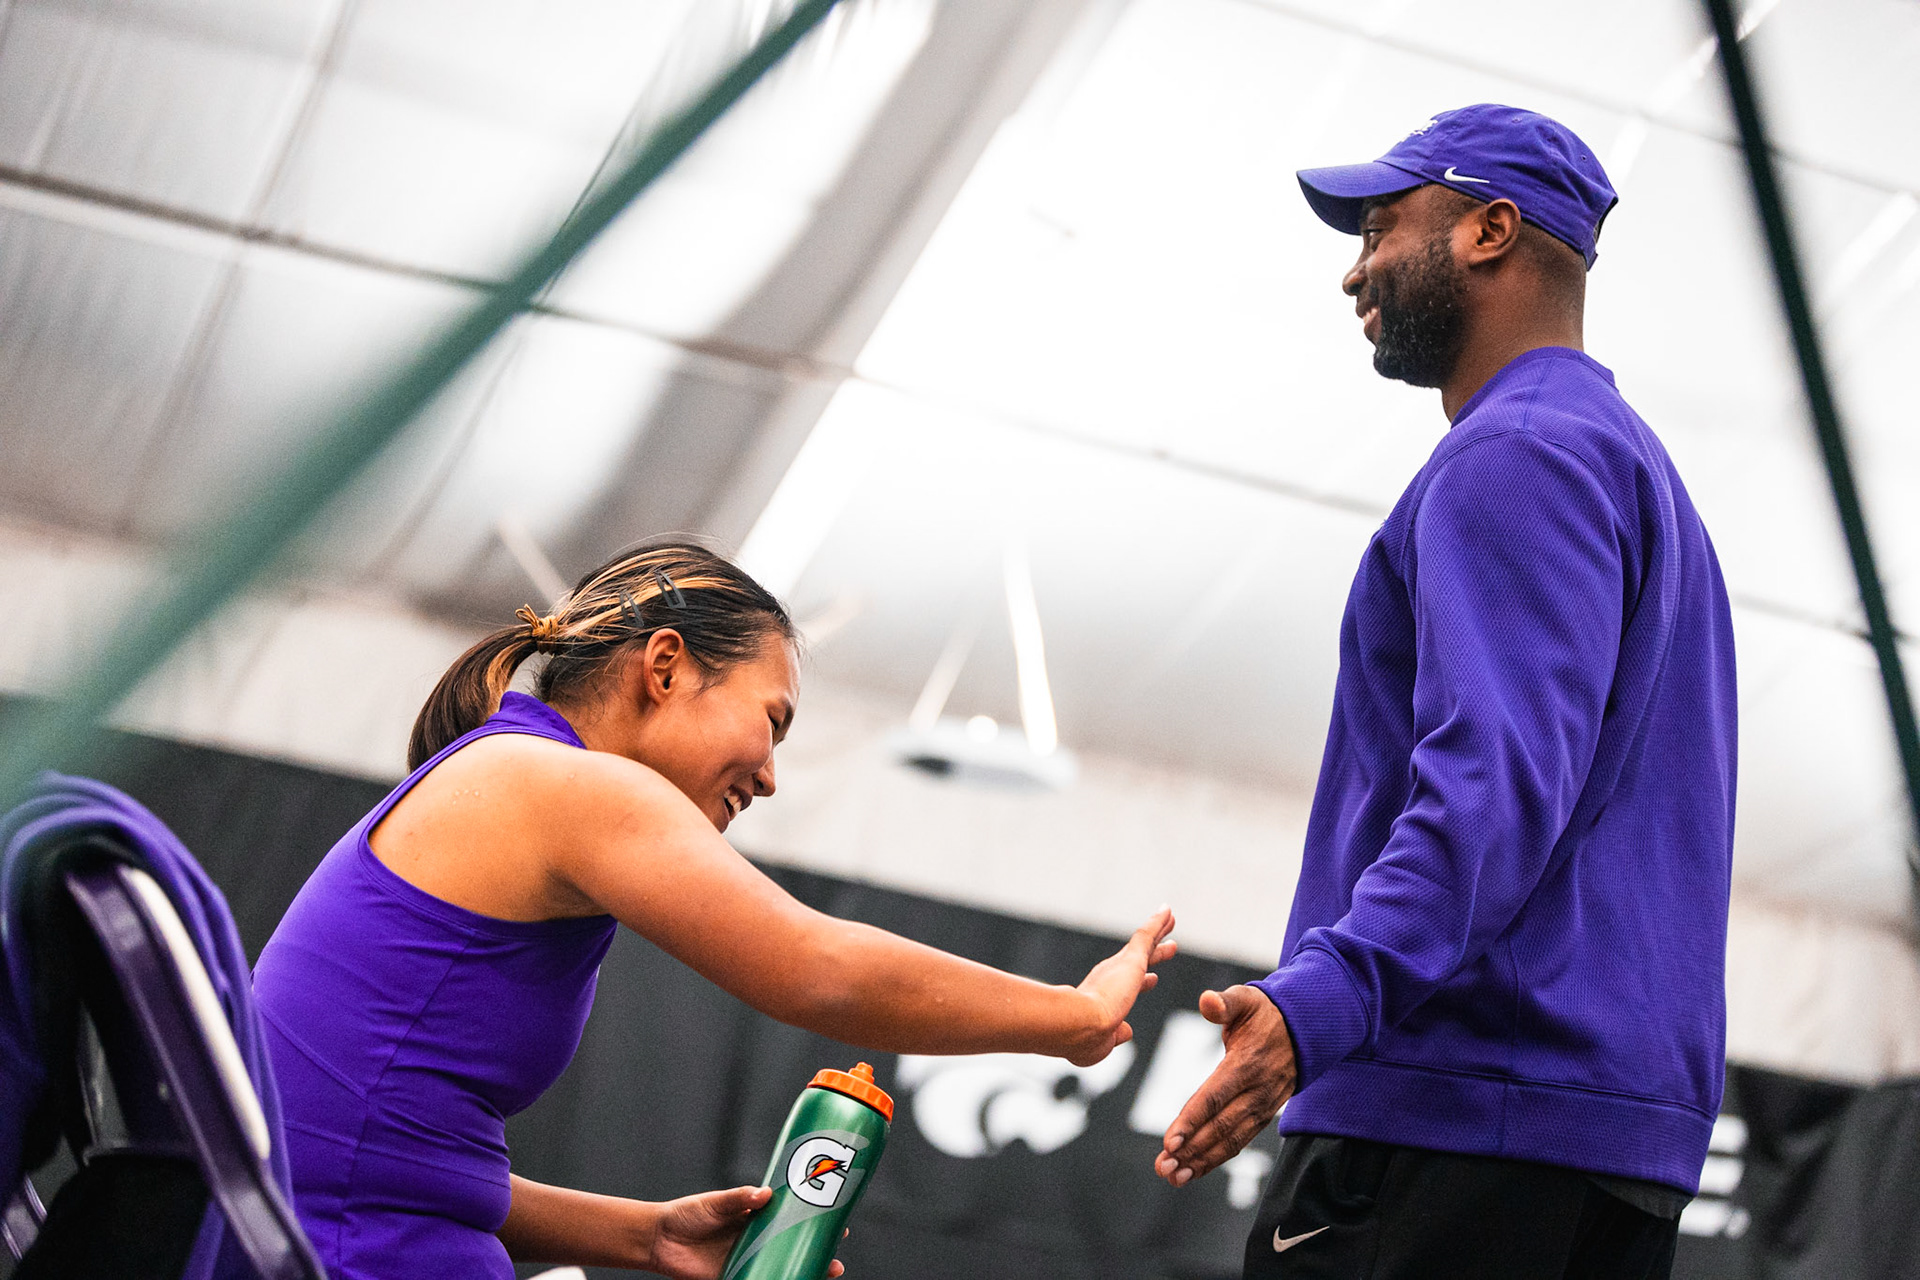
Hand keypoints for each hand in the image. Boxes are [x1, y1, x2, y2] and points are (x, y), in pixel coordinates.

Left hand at [646, 1186, 843, 1278]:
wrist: (659, 1240)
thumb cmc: (687, 1215)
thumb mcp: (714, 1202)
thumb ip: (738, 1198)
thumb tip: (765, 1194)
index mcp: (754, 1216)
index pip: (789, 1215)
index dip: (811, 1217)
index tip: (835, 1216)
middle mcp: (755, 1238)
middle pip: (792, 1244)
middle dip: (817, 1249)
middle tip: (837, 1253)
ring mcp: (747, 1259)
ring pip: (782, 1266)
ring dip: (804, 1269)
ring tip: (827, 1272)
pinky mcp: (734, 1277)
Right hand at [1068, 908, 1177, 1066]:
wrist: (1076, 1024)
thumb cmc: (1083, 1040)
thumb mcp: (1102, 1043)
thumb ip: (1115, 1036)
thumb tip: (1127, 1031)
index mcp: (1100, 998)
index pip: (1125, 987)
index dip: (1142, 983)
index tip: (1153, 979)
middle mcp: (1108, 977)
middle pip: (1137, 960)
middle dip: (1153, 952)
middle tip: (1168, 945)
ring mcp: (1119, 966)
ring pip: (1145, 943)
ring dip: (1159, 931)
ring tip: (1171, 917)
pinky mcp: (1131, 960)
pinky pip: (1147, 935)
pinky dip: (1158, 922)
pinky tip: (1168, 911)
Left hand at [1154, 985, 1295, 1185]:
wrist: (1307, 1029)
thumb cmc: (1267, 1013)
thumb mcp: (1247, 999)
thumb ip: (1225, 1003)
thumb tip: (1206, 1001)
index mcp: (1247, 1064)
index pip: (1215, 1097)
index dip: (1192, 1120)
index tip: (1170, 1141)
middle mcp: (1257, 1091)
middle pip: (1221, 1126)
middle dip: (1192, 1150)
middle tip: (1164, 1167)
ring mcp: (1263, 1106)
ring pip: (1231, 1140)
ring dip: (1202, 1161)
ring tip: (1173, 1176)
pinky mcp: (1264, 1115)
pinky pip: (1240, 1141)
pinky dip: (1216, 1158)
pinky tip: (1193, 1170)